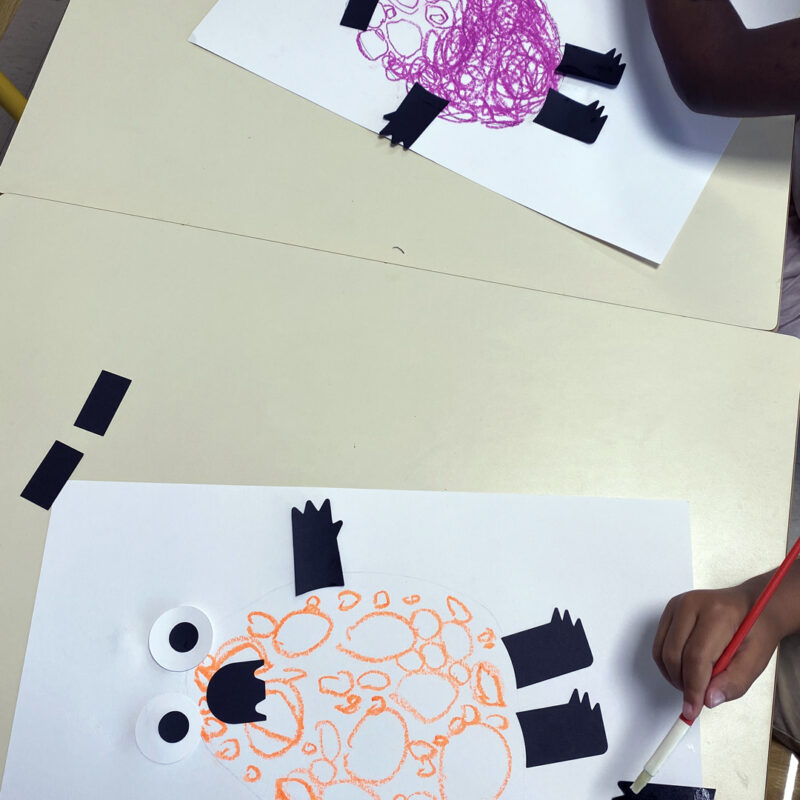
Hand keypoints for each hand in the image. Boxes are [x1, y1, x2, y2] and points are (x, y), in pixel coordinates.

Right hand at [651, 585, 782, 720]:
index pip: (696, 656)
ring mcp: (676, 605)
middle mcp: (691, 604)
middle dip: (682, 683)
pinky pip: (659, 644)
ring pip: (662, 651)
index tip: (692, 711)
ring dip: (673, 675)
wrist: (753, 604)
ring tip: (693, 683)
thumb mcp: (756, 660)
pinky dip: (667, 664)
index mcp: (717, 614)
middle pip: (674, 654)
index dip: (692, 687)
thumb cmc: (756, 632)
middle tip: (696, 699)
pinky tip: (685, 670)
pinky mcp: (669, 610)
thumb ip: (734, 682)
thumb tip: (707, 700)